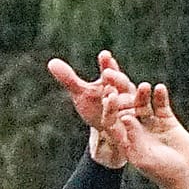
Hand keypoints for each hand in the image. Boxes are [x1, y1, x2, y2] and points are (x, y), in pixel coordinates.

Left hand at [47, 50, 135, 169]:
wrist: (108, 133)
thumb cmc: (96, 109)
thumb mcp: (81, 95)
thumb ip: (69, 79)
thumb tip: (51, 63)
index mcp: (112, 81)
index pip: (109, 69)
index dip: (107, 63)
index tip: (104, 55)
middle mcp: (126, 91)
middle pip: (122, 83)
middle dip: (115, 78)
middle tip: (107, 73)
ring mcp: (134, 107)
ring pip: (132, 101)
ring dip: (128, 98)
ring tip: (118, 96)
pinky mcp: (138, 124)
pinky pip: (136, 121)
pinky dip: (131, 120)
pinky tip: (126, 119)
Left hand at [101, 82, 188, 188]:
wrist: (186, 175)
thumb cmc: (162, 172)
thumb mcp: (145, 157)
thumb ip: (134, 138)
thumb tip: (125, 117)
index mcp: (125, 140)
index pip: (112, 121)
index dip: (109, 108)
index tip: (109, 96)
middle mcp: (135, 129)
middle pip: (125, 107)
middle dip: (120, 93)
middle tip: (115, 77)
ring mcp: (150, 123)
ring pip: (143, 103)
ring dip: (142, 94)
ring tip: (144, 86)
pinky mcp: (166, 119)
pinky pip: (161, 104)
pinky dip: (160, 96)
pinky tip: (160, 88)